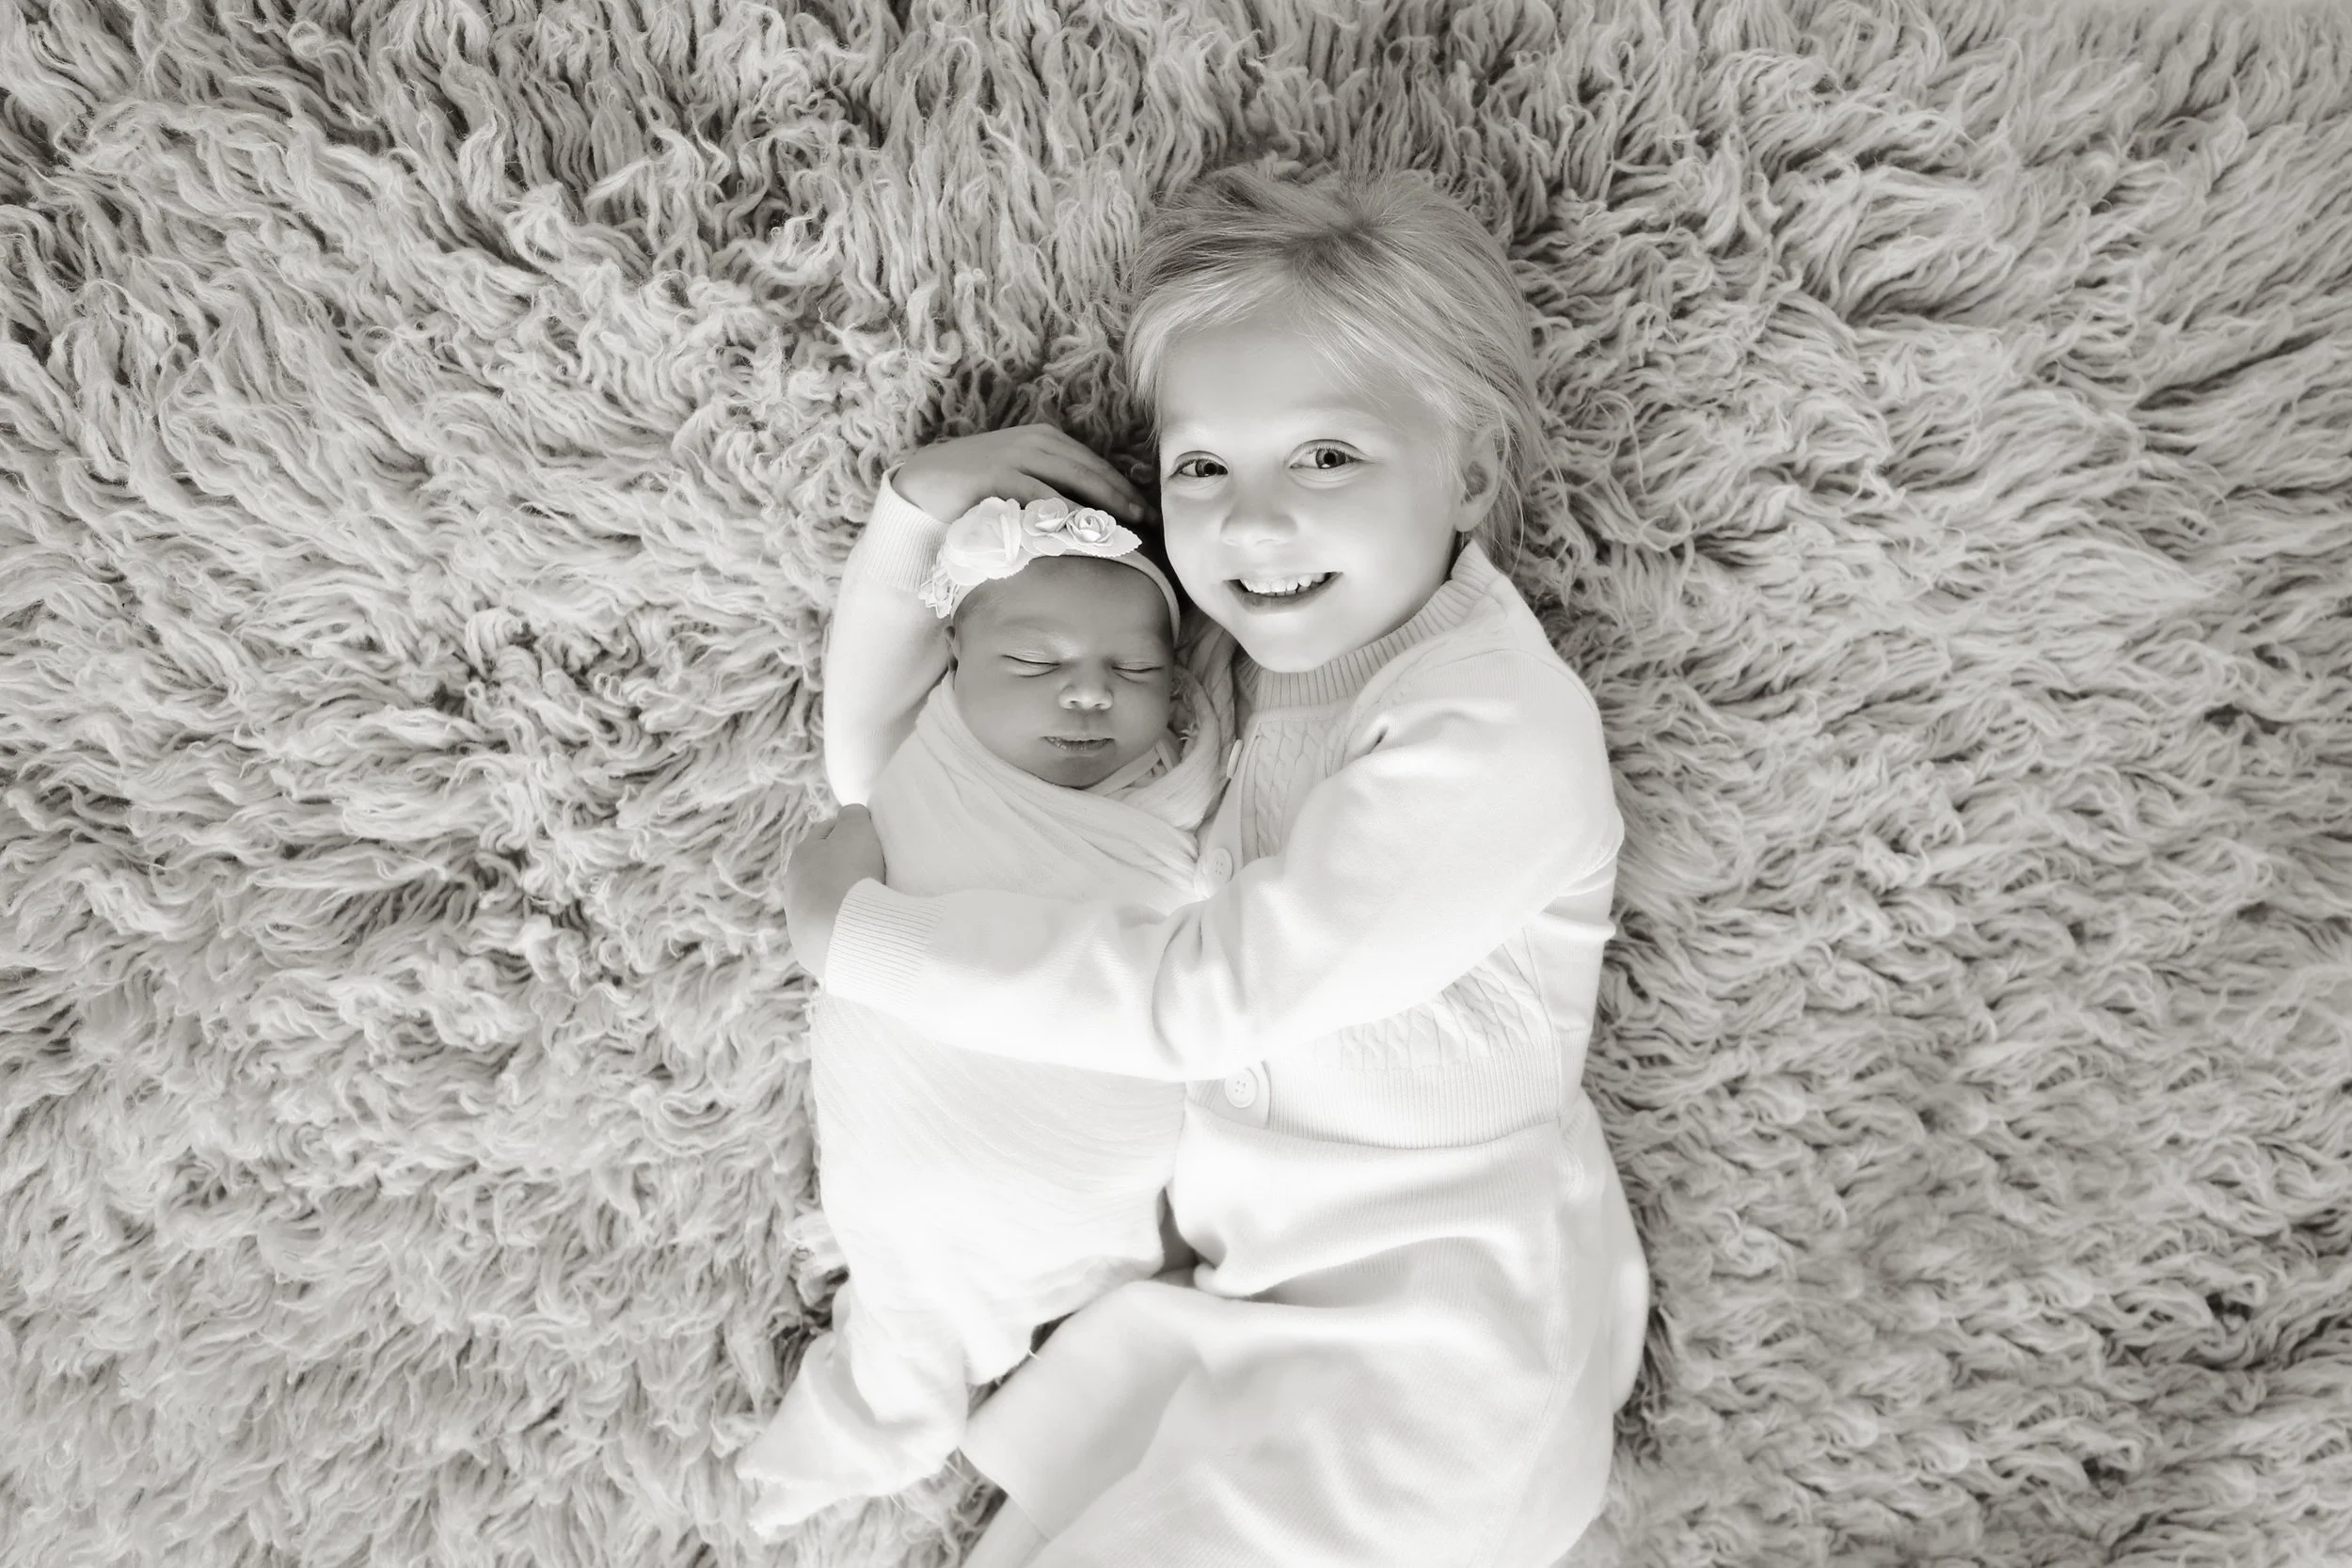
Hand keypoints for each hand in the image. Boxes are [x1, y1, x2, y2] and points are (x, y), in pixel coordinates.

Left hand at [782, 805, 884, 985]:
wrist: (844, 931)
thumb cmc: (852, 873)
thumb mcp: (858, 829)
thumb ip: (854, 815)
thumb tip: (851, 816)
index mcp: (801, 856)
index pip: (824, 833)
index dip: (846, 830)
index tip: (867, 836)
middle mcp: (794, 888)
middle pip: (820, 871)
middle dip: (841, 868)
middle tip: (872, 870)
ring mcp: (799, 922)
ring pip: (822, 904)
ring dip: (841, 901)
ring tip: (869, 904)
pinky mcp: (810, 950)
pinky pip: (831, 933)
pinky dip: (844, 928)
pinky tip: (861, 929)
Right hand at [893, 422, 1156, 528]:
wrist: (925, 481)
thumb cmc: (978, 486)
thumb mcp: (1020, 475)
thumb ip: (1053, 483)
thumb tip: (1097, 511)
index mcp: (1046, 439)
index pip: (1096, 464)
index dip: (1125, 488)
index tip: (1149, 511)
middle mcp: (1035, 442)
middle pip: (1092, 473)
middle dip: (1124, 498)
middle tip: (1150, 523)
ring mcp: (1016, 457)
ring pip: (1072, 485)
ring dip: (1102, 510)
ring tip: (1127, 534)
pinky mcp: (997, 477)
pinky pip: (1040, 500)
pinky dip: (1065, 517)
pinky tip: (1084, 534)